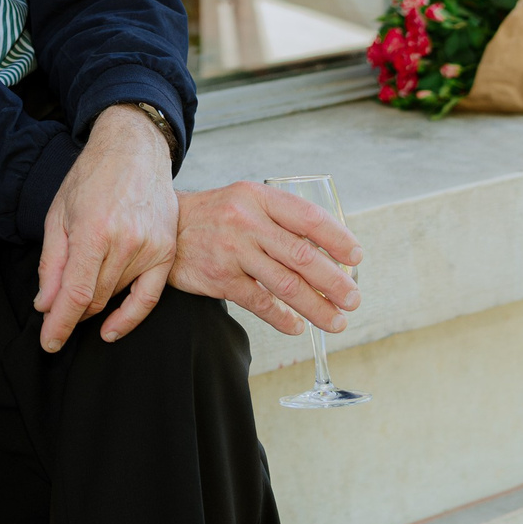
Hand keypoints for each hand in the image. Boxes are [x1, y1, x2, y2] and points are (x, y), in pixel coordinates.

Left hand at [34, 104, 178, 351]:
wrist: (134, 151)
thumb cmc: (90, 178)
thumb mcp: (58, 215)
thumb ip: (52, 264)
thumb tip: (46, 306)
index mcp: (94, 230)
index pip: (75, 293)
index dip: (60, 323)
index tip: (49, 342)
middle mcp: (126, 241)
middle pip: (94, 298)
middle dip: (71, 311)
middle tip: (55, 314)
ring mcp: (151, 247)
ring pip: (114, 295)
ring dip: (94, 299)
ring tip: (81, 283)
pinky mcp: (167, 251)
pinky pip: (149, 297)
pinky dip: (129, 317)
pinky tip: (110, 330)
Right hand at [170, 182, 362, 336]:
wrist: (166, 227)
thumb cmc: (217, 215)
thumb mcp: (247, 201)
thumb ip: (281, 220)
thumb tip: (330, 252)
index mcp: (259, 197)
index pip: (308, 218)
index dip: (338, 239)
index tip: (356, 257)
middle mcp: (246, 221)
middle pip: (302, 256)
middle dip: (335, 283)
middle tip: (353, 299)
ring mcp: (232, 251)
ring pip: (286, 284)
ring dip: (316, 307)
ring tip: (336, 321)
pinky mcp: (219, 277)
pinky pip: (260, 303)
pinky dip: (283, 318)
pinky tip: (297, 326)